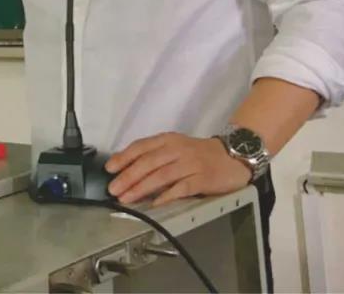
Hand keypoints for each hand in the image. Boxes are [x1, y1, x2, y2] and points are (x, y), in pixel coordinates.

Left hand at [105, 132, 251, 205]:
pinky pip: (181, 188)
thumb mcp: (176, 148)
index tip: (110, 168)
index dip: (124, 157)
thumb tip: (128, 170)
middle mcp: (177, 149)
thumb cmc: (200, 154)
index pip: (141, 147)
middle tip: (114, 188)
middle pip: (148, 162)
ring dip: (142, 188)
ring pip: (161, 175)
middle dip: (128, 176)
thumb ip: (155, 156)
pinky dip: (167, 196)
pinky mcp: (203, 178)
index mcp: (168, 140)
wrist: (233, 156)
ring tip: (128, 198)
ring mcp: (190, 163)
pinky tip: (155, 204)